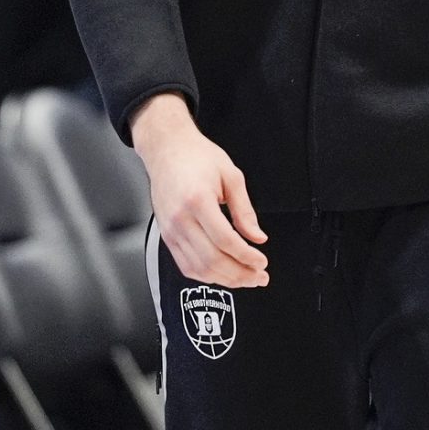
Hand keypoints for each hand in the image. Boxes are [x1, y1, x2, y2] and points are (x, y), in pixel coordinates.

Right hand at [130, 95, 268, 287]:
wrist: (167, 149)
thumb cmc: (198, 157)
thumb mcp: (231, 175)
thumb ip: (245, 210)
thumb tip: (257, 237)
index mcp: (197, 200)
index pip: (225, 240)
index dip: (246, 256)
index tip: (263, 262)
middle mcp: (180, 219)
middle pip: (211, 260)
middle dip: (240, 274)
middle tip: (260, 277)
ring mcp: (170, 230)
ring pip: (198, 268)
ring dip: (225, 280)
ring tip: (246, 279)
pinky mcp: (166, 236)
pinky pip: (185, 265)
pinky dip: (206, 275)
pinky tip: (224, 274)